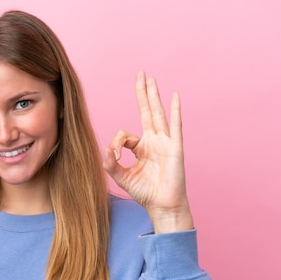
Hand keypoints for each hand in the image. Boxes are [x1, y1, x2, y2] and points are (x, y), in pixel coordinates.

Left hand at [103, 71, 193, 232]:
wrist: (162, 206)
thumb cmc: (145, 192)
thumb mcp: (122, 177)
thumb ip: (111, 165)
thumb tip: (106, 150)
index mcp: (142, 148)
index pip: (125, 135)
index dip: (117, 143)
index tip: (116, 157)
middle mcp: (154, 141)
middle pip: (147, 111)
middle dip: (142, 93)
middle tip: (140, 73)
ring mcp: (166, 143)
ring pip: (158, 114)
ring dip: (153, 96)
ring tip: (150, 78)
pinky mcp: (175, 148)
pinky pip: (175, 126)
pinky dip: (175, 111)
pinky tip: (175, 96)